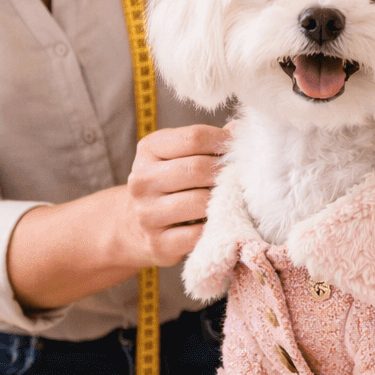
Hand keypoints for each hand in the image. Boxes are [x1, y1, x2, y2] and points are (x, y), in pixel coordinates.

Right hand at [126, 124, 228, 266]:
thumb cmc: (168, 183)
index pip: (194, 138)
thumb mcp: (177, 155)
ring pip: (200, 202)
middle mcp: (142, 180)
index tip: (236, 150)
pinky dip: (214, 226)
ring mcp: (147, 213)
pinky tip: (219, 221)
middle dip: (225, 172)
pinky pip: (199, 234)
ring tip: (232, 198)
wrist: (134, 225)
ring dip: (222, 200)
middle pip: (198, 168)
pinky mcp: (159, 243)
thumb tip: (238, 131)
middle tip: (240, 176)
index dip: (223, 142)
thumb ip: (206, 143)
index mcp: (148, 150)